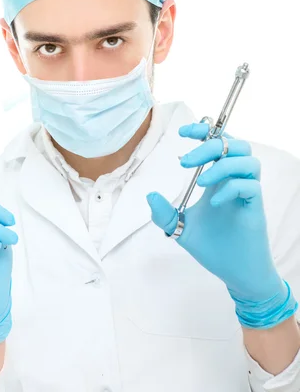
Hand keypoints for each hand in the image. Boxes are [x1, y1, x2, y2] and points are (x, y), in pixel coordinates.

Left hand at [147, 122, 297, 328]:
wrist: (234, 274)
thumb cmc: (213, 248)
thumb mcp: (180, 229)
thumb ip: (164, 213)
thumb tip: (149, 195)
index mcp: (219, 180)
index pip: (219, 143)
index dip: (204, 130)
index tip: (183, 133)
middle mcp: (235, 181)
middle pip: (236, 145)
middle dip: (210, 145)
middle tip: (185, 161)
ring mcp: (247, 194)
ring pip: (249, 161)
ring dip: (223, 166)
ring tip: (201, 182)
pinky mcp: (255, 209)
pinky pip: (251, 187)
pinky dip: (231, 188)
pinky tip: (213, 203)